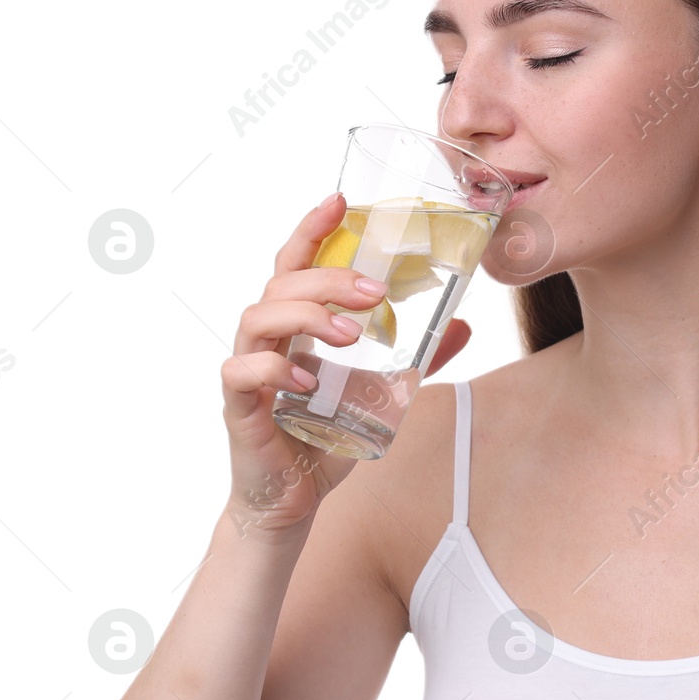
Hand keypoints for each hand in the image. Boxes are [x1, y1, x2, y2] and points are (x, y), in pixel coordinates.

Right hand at [220, 192, 470, 537]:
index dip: (313, 229)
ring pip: (258, 316)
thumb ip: (416, 360)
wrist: (292, 499)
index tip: (339, 200)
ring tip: (351, 334)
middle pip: (282, 283)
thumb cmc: (322, 438)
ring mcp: (248, 370)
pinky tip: (307, 379)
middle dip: (330, 278)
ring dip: (307, 315)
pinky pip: (240, 372)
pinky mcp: (238, 407)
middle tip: (377, 294)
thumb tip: (461, 327)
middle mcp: (267, 339)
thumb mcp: (380, 394)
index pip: (296, 263)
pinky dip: (273, 368)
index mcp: (295, 327)